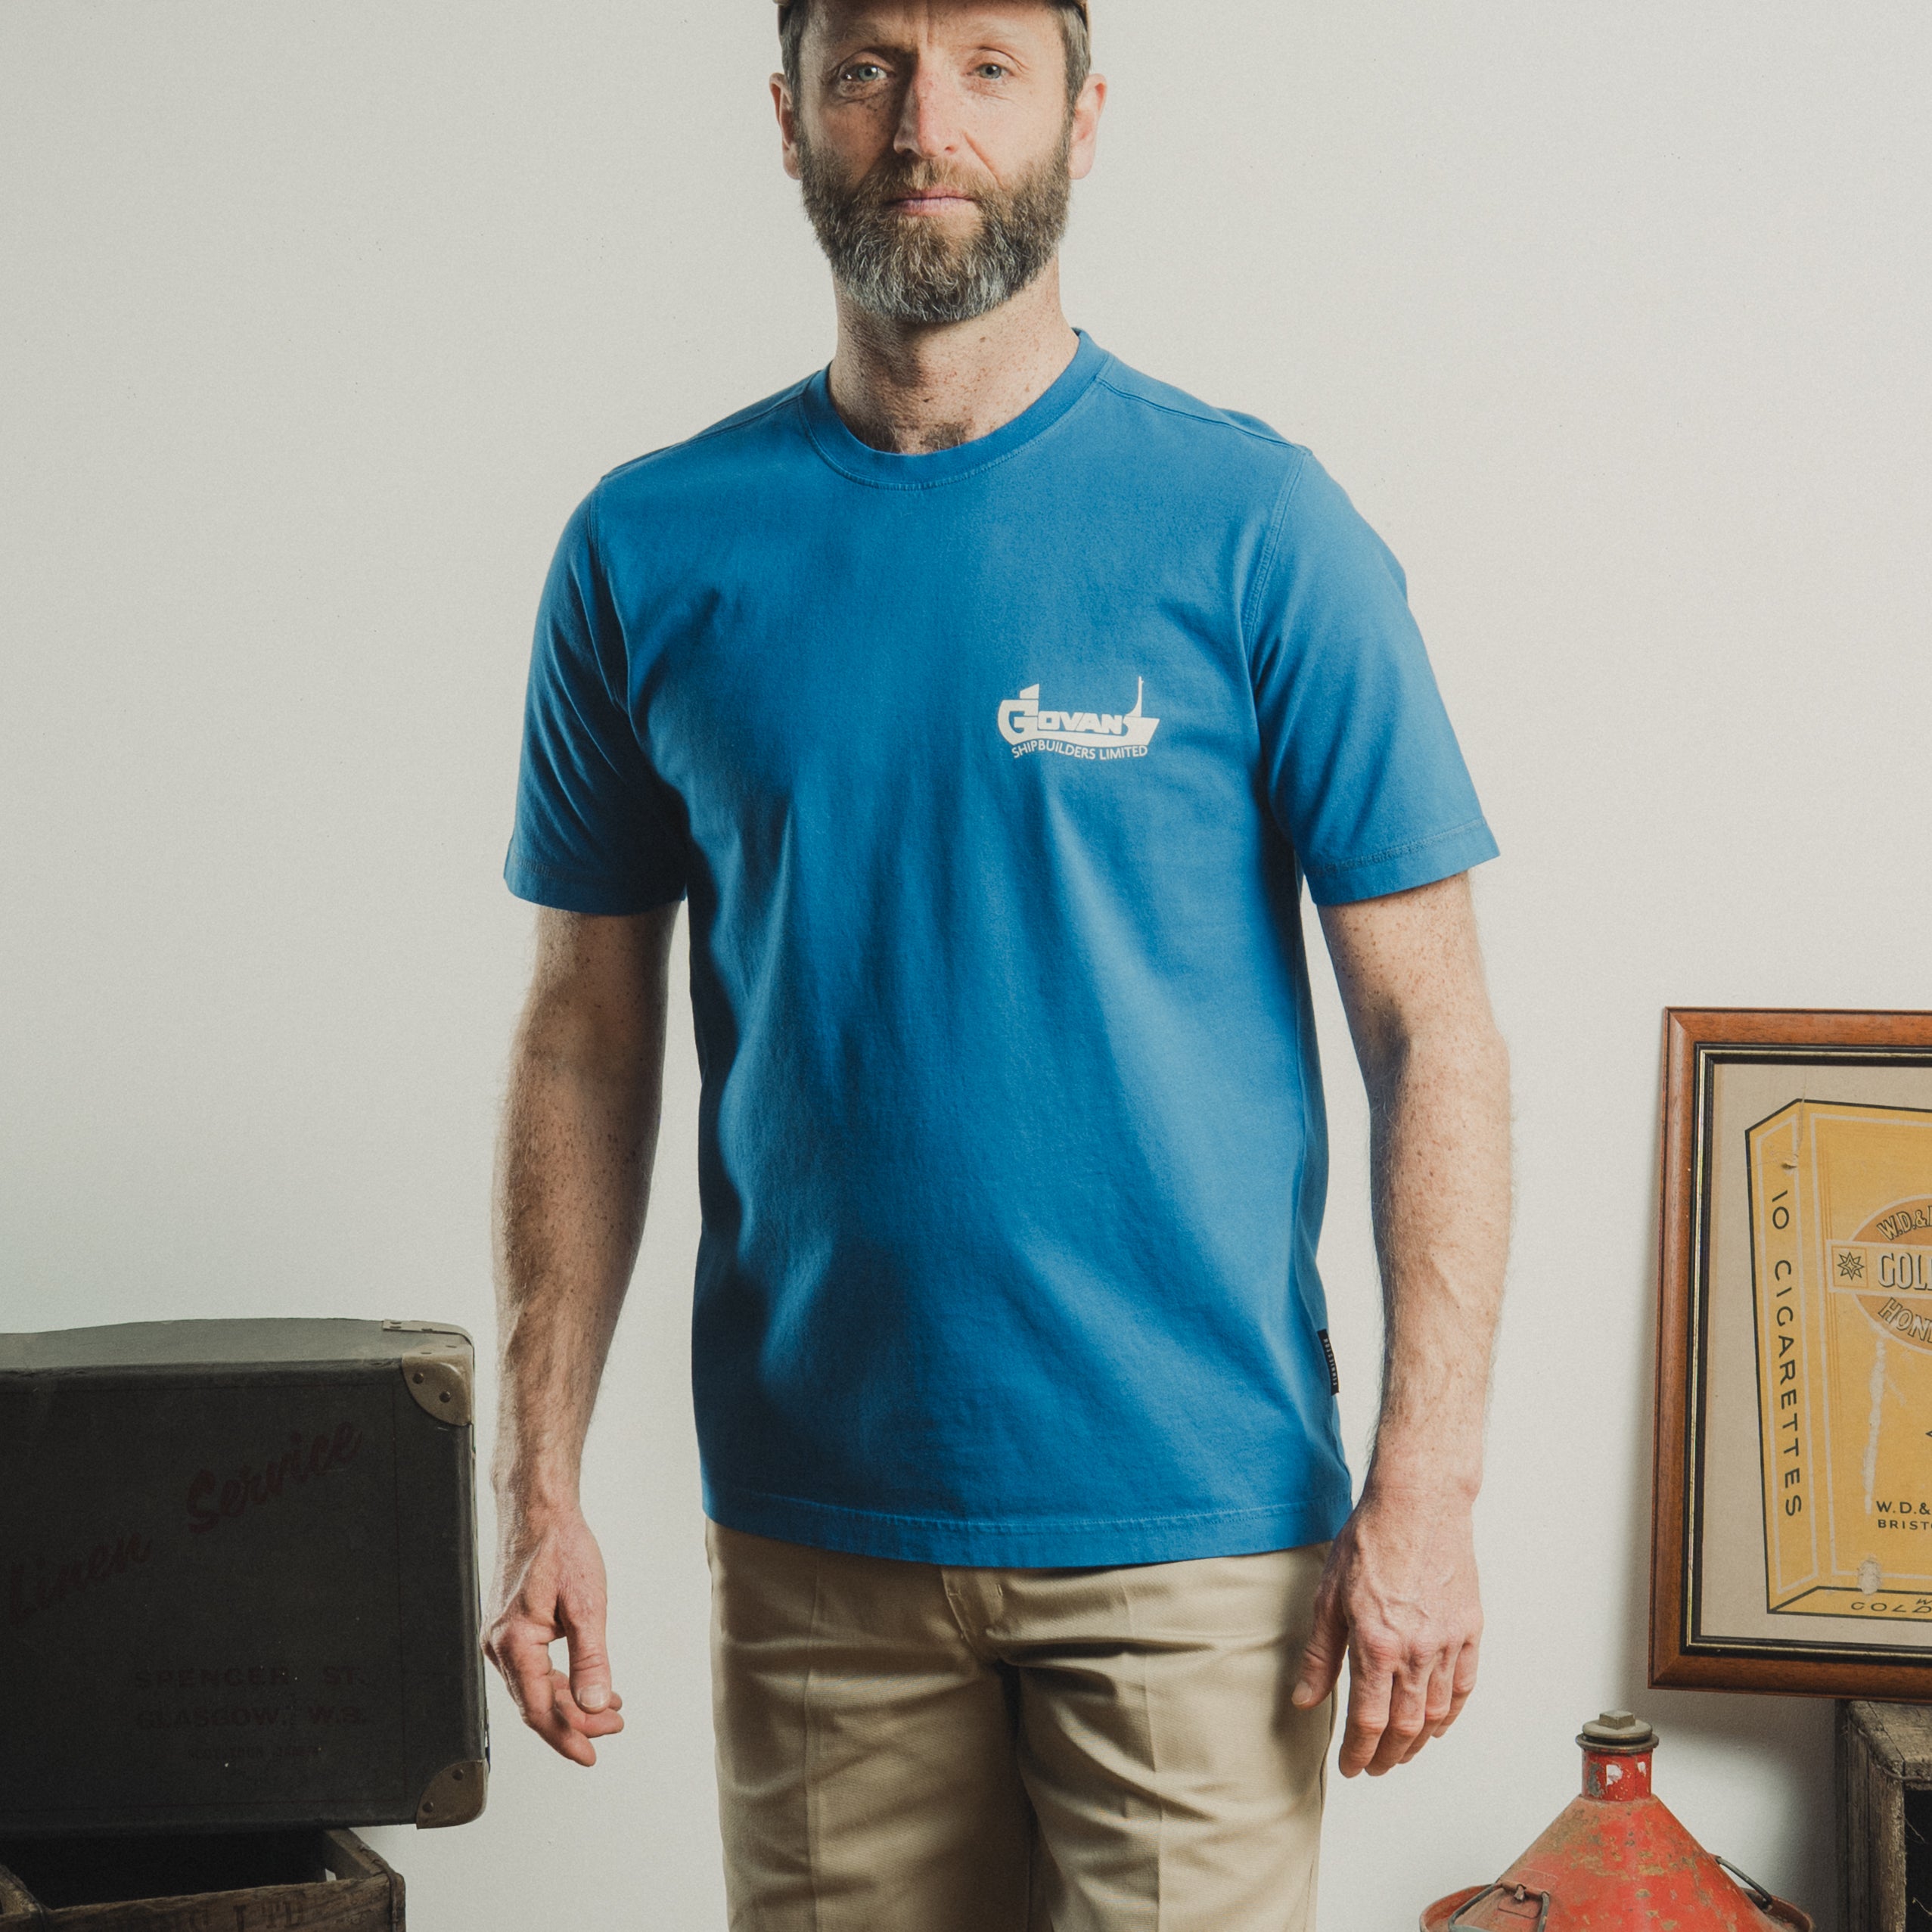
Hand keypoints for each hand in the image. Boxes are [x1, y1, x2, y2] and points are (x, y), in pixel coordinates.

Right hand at [484, 1502, 625, 1766]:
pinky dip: (560, 1681)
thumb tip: (595, 1704)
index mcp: (514, 1643)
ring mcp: (501, 1637)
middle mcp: (499, 1645)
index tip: (590, 1754)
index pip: (539, 1709)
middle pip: (536, 1703)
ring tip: (608, 1710)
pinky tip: (586, 1685)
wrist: (539, 1510)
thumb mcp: (587, 1605)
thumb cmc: (559, 1546)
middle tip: (612, 1729)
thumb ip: (591, 1660)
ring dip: (570, 1703)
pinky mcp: (509, 1628)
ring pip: (535, 1688)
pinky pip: (532, 1668)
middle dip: (576, 1722)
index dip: (566, 1737)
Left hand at [1290, 1490, 1481, 1776]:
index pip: (1369, 1721)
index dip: (1358, 1752)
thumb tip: (1305, 1700)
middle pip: (1405, 1727)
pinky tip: (1437, 1725)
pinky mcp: (1469, 1630)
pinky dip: (1450, 1714)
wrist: (1419, 1504)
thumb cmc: (1371, 1541)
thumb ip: (1321, 1655)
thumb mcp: (1329, 1596)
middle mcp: (1417, 1652)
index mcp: (1377, 1645)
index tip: (1350, 1766)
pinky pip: (1464, 1687)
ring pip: (1436, 1713)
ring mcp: (1448, 1643)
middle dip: (1387, 1756)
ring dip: (1417, 1742)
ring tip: (1400, 1752)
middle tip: (1373, 1768)